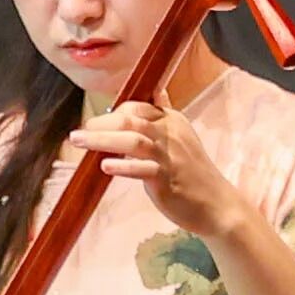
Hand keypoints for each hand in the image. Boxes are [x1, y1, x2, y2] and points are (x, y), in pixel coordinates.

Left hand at [74, 96, 192, 209]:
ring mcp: (169, 156)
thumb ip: (165, 114)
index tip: (96, 123)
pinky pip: (142, 168)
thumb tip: (157, 91)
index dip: (113, 113)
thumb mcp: (182, 136)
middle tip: (78, 133)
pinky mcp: (166, 178)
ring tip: (79, 142)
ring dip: (102, 140)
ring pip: (132, 140)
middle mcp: (171, 134)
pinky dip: (122, 166)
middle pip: (131, 120)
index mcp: (172, 121)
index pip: (137, 107)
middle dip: (101, 124)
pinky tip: (105, 166)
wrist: (216, 203)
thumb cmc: (193, 171)